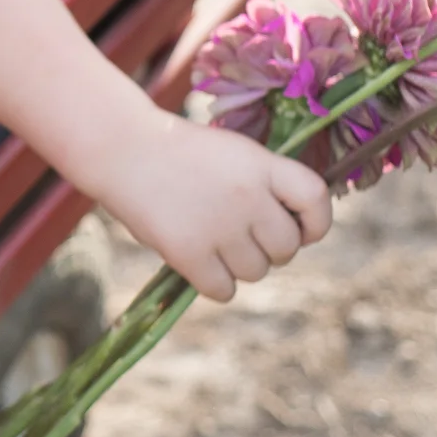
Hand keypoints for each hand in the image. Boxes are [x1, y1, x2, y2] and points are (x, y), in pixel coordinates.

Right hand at [93, 111, 330, 302]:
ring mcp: (219, 227)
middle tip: (239, 234)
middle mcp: (249, 197)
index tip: (298, 227)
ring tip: (211, 241)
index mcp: (262, 164)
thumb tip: (291, 233)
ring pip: (255, 272)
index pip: (316, 200)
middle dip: (268, 247)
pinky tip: (197, 260)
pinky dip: (213, 282)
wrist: (120, 147)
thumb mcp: (231, 152)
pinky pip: (223, 289)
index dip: (315, 222)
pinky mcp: (189, 253)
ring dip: (238, 265)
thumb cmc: (176, 150)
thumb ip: (264, 185)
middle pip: (286, 248)